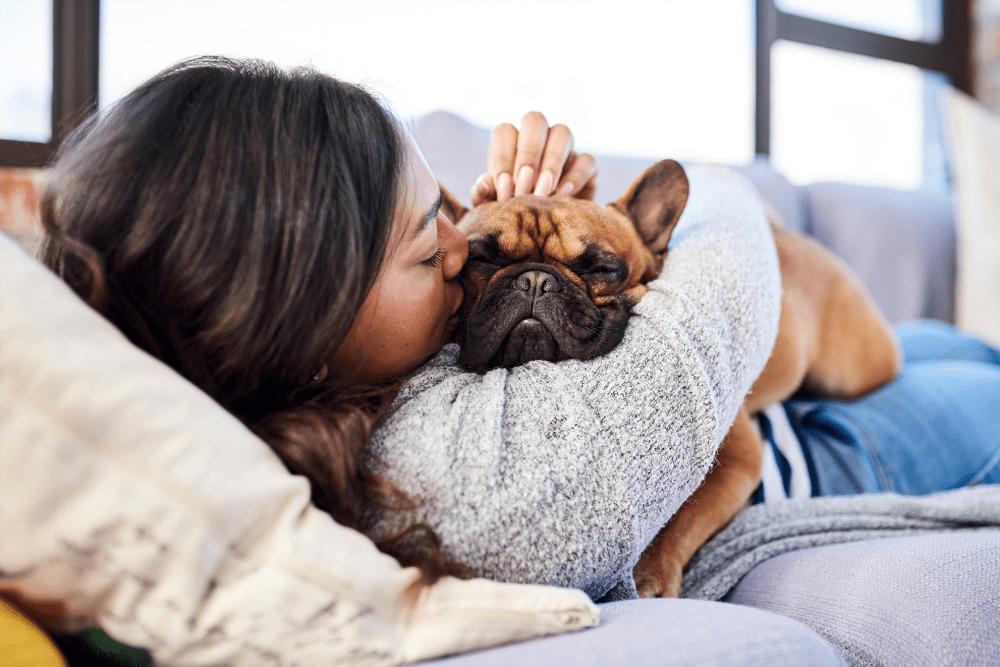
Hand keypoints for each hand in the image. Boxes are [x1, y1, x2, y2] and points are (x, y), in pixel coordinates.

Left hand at [470, 111, 597, 205]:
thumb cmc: (514, 216)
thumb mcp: (493, 209)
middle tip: (524, 187)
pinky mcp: (588, 166)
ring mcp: (566, 149)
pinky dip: (575, 176)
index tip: (503, 189)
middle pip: (534, 120)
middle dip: (528, 153)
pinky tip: (562, 195)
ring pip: (563, 132)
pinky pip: (587, 159)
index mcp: (511, 144)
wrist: (546, 236)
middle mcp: (539, 139)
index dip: (503, 158)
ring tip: (543, 193)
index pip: (505, 132)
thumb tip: (484, 182)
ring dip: (551, 162)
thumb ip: (483, 196)